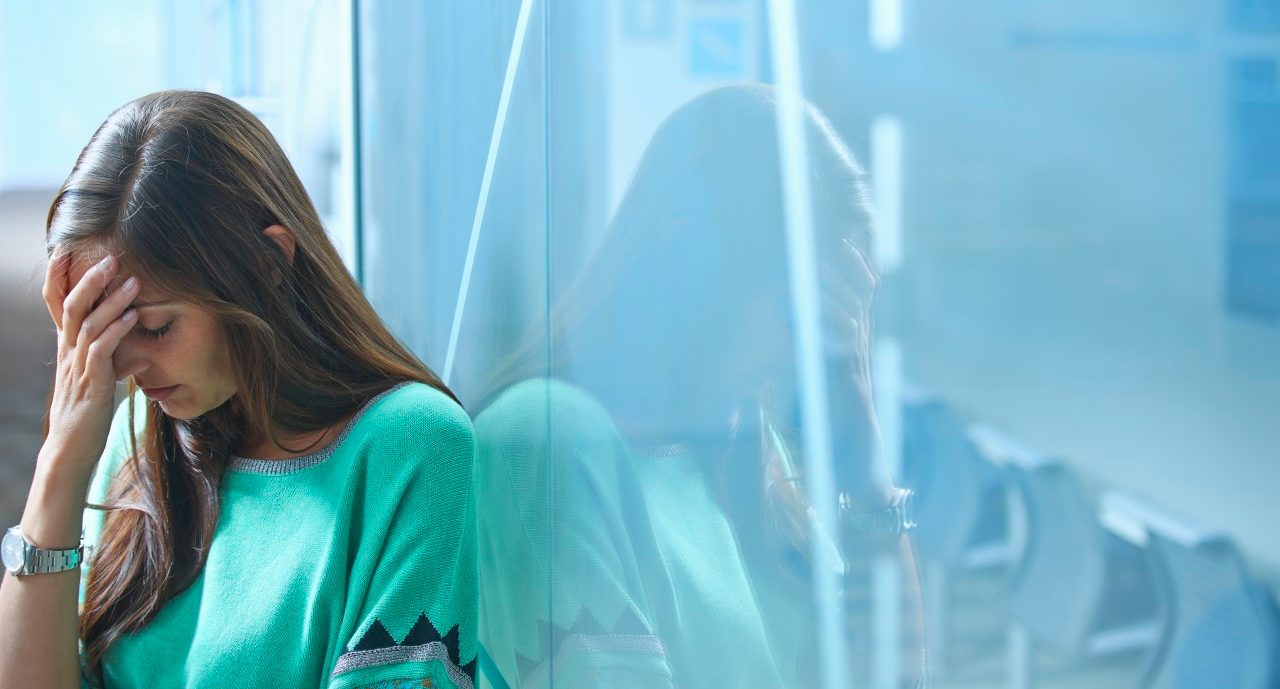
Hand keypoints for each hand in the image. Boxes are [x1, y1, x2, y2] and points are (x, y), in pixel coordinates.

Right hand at [39, 253, 142, 481]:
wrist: (71, 450)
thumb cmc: (87, 416)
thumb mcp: (103, 384)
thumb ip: (118, 364)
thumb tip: (142, 355)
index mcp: (67, 348)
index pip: (56, 306)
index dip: (58, 278)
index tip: (64, 251)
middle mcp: (68, 353)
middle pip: (71, 307)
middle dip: (89, 280)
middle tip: (111, 258)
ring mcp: (77, 367)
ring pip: (87, 325)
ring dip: (111, 301)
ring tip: (132, 281)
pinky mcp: (91, 384)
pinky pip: (101, 351)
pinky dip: (118, 331)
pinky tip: (134, 316)